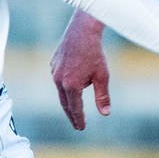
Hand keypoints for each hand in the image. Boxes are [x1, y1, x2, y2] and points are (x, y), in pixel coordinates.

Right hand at [51, 14, 111, 130]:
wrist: (82, 30)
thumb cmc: (94, 52)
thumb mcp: (102, 76)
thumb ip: (102, 96)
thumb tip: (105, 114)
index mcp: (71, 85)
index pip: (75, 108)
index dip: (79, 119)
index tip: (81, 128)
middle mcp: (59, 80)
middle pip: (65, 103)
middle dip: (72, 115)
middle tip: (77, 125)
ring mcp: (54, 72)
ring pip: (61, 90)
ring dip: (70, 98)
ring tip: (76, 107)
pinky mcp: (53, 64)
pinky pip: (59, 79)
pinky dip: (65, 85)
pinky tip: (72, 85)